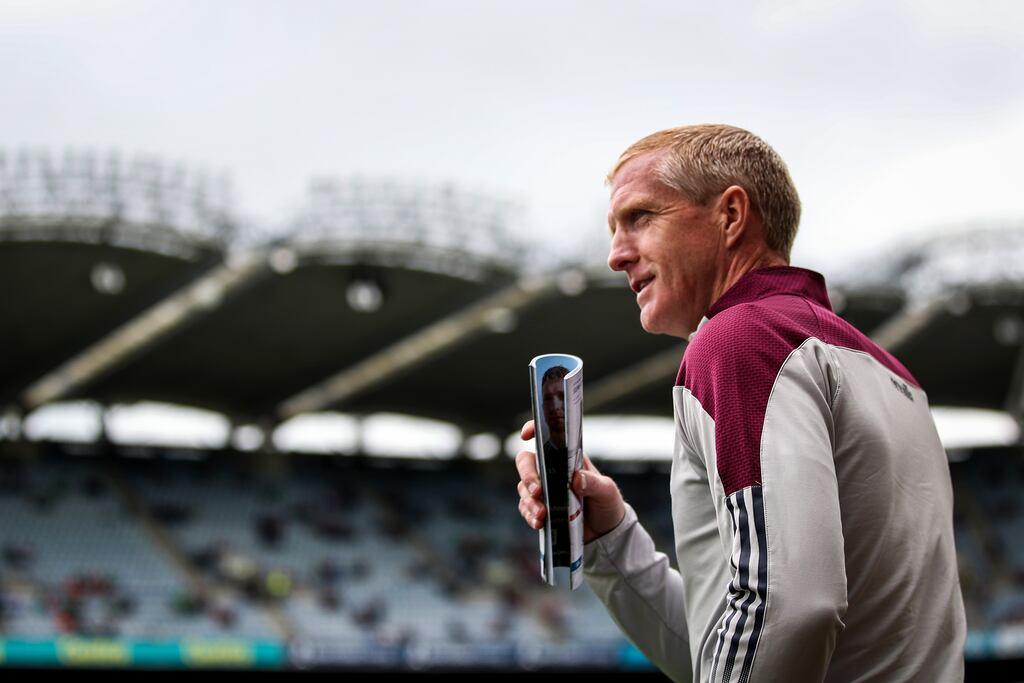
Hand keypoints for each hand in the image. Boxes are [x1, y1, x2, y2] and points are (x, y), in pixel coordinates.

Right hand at [515, 420, 625, 543]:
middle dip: (527, 475)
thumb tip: (577, 478)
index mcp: (568, 459)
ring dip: (529, 500)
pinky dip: (529, 515)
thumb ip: (594, 483)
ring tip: (542, 514)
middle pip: (526, 462)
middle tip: (537, 491)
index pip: (547, 439)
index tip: (526, 435)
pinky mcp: (541, 509)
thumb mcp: (607, 491)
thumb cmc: (607, 503)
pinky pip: (526, 508)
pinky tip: (539, 522)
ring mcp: (545, 490)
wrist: (606, 532)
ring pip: (523, 488)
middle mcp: (552, 471)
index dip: (534, 430)